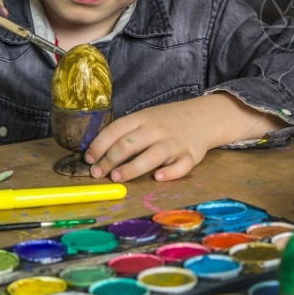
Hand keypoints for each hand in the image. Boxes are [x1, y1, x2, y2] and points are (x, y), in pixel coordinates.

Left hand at [83, 94, 273, 181]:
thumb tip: (98, 153)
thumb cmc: (168, 121)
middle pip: (130, 143)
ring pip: (152, 155)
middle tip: (99, 173)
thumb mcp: (147, 118)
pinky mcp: (191, 155)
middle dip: (110, 160)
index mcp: (144, 118)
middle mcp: (158, 129)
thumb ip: (128, 132)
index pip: (117, 130)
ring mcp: (175, 142)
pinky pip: (180, 166)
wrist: (204, 117)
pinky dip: (169, 173)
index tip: (89, 159)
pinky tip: (158, 177)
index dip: (100, 145)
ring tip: (117, 177)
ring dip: (132, 168)